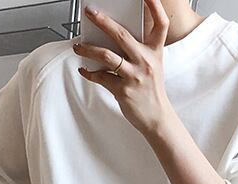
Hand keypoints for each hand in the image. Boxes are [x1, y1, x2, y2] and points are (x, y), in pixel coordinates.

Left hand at [73, 0, 173, 136]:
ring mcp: (134, 76)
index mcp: (155, 52)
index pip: (160, 24)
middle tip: (90, 12)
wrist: (157, 117)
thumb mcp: (152, 66)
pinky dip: (89, 73)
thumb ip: (138, 50)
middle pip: (122, 35)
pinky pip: (101, 77)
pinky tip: (84, 69)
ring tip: (77, 47)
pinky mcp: (123, 90)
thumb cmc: (151, 90)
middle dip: (103, 21)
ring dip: (88, 49)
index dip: (155, 6)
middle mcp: (146, 61)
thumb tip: (111, 38)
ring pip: (106, 56)